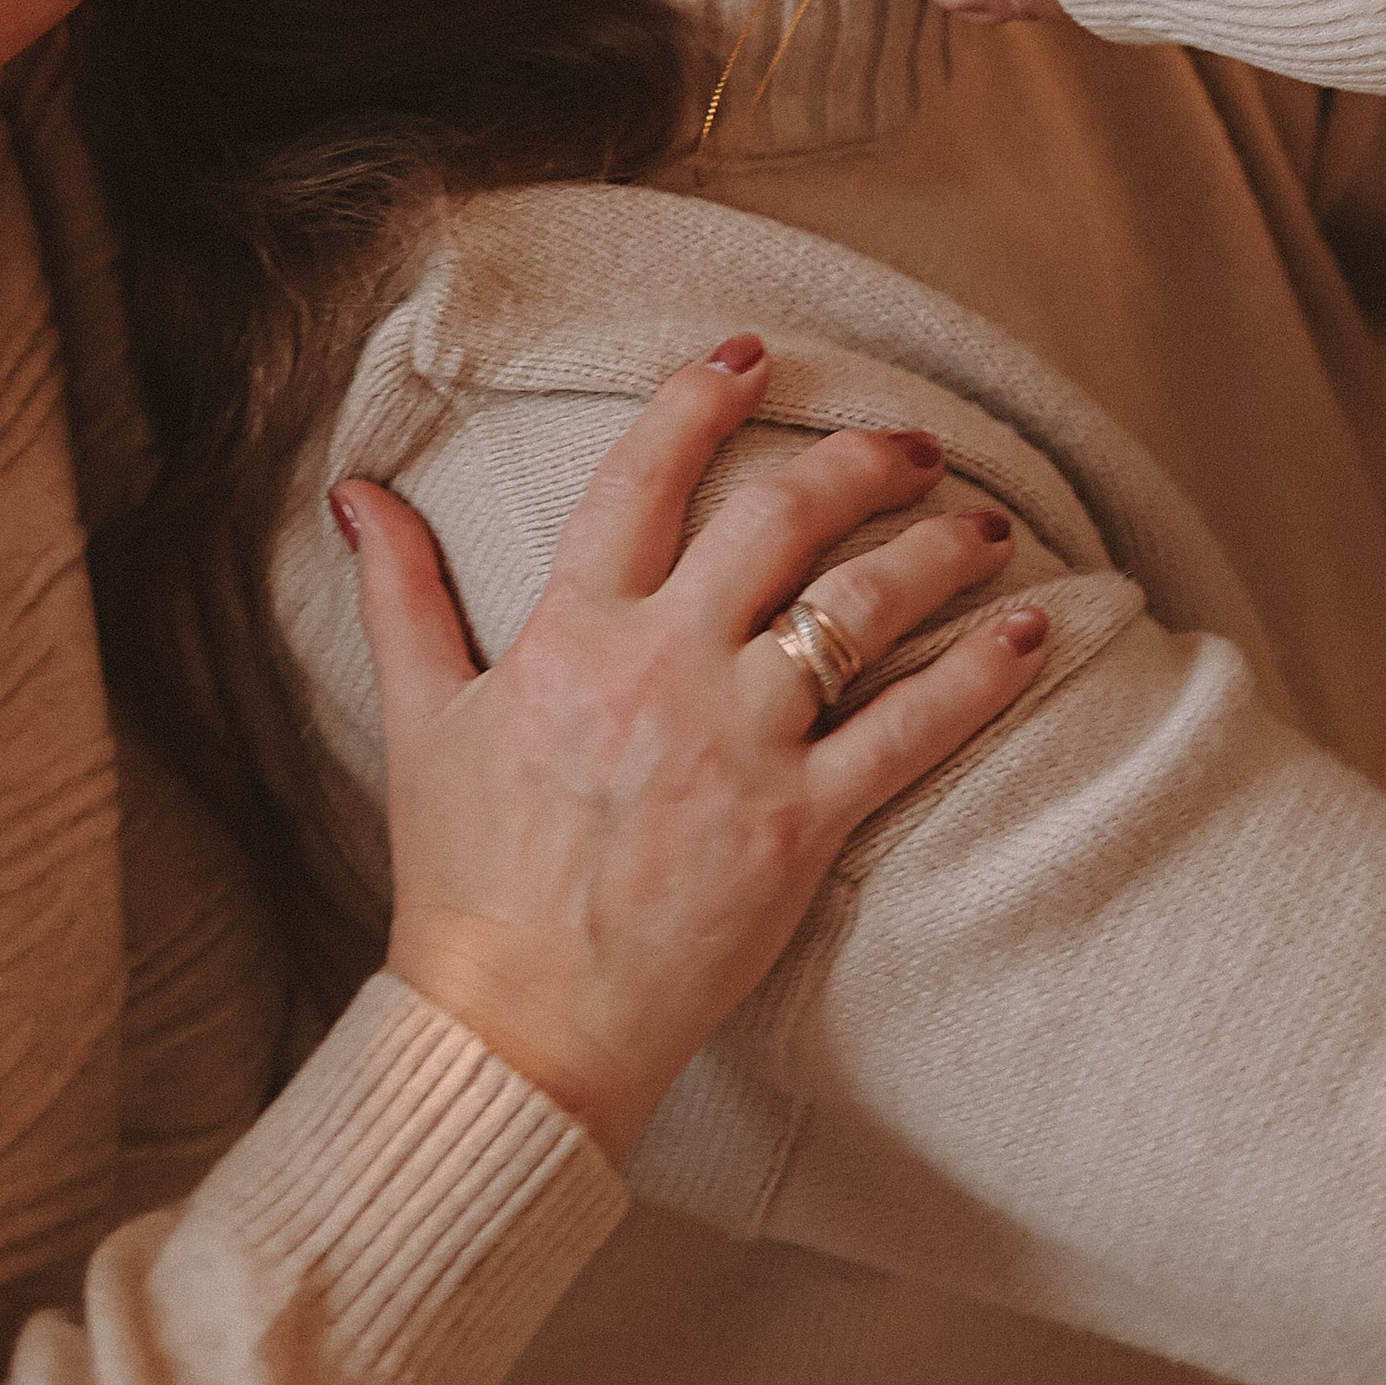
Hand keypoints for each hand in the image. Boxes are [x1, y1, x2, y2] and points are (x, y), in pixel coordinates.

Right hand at [337, 343, 1047, 1164]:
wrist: (515, 1028)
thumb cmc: (462, 880)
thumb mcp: (419, 719)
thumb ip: (401, 592)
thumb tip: (357, 493)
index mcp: (571, 633)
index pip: (642, 478)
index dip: (697, 400)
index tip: (750, 356)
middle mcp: (662, 669)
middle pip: (778, 520)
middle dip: (855, 461)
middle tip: (909, 441)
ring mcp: (739, 747)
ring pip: (859, 610)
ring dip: (933, 550)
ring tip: (984, 524)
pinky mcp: (800, 829)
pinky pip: (912, 730)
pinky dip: (980, 674)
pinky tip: (1028, 630)